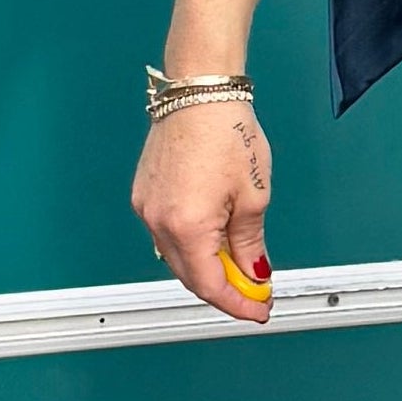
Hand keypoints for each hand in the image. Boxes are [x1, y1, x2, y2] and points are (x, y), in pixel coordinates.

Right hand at [132, 100, 275, 322]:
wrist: (200, 92)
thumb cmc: (226, 131)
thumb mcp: (254, 196)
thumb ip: (250, 243)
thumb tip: (254, 273)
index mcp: (187, 226)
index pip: (211, 286)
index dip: (238, 304)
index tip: (258, 309)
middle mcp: (158, 221)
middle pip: (191, 276)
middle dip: (225, 288)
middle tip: (256, 289)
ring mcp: (146, 208)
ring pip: (177, 257)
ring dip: (207, 267)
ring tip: (240, 260)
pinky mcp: (143, 195)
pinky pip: (166, 235)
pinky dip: (191, 245)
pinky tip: (214, 238)